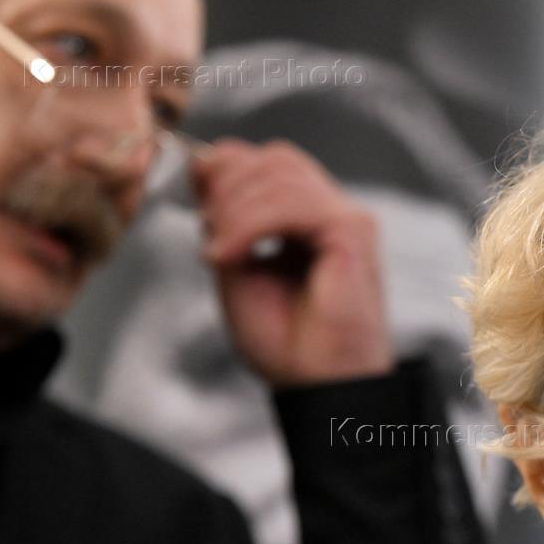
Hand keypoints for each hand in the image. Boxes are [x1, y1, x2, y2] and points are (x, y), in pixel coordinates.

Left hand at [192, 138, 393, 386]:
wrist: (318, 386)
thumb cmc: (288, 346)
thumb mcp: (238, 273)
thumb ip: (227, 226)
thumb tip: (205, 176)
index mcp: (308, 224)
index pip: (268, 163)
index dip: (225, 165)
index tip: (191, 192)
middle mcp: (332, 215)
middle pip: (274, 157)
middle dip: (227, 183)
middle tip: (206, 230)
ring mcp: (346, 220)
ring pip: (279, 173)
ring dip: (233, 209)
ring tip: (218, 254)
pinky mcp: (352, 231)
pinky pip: (291, 202)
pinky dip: (250, 223)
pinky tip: (230, 254)